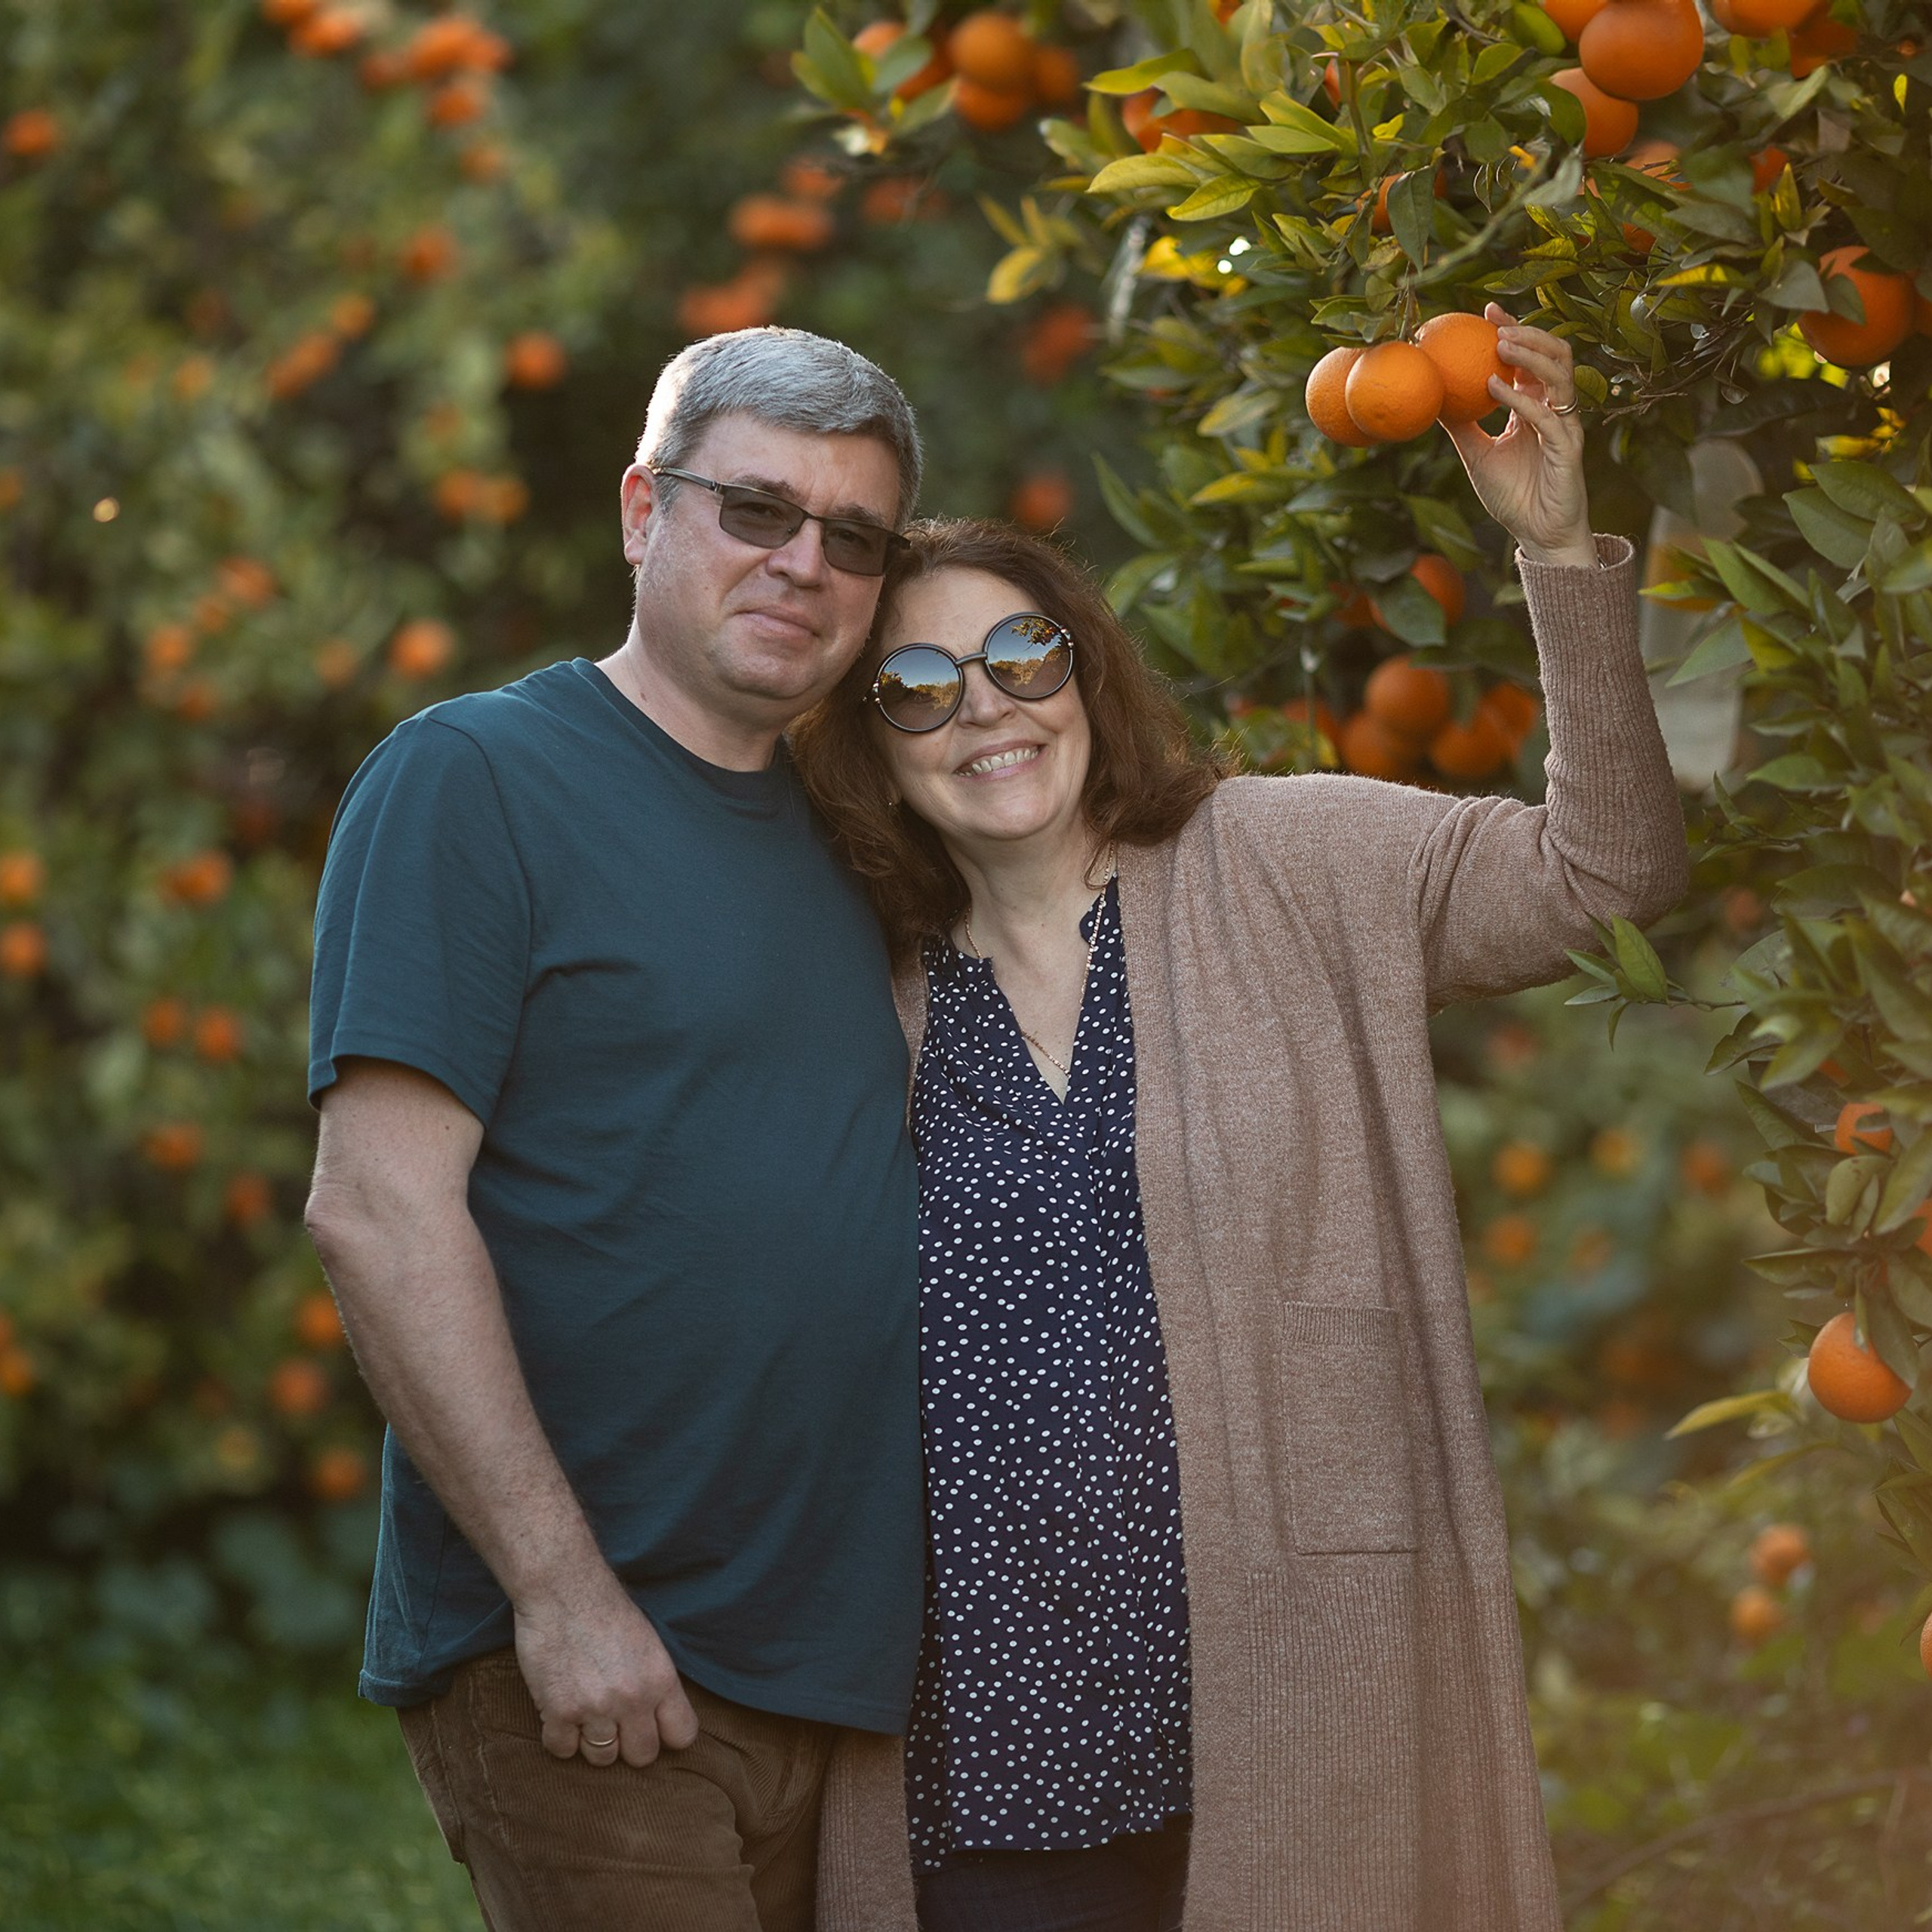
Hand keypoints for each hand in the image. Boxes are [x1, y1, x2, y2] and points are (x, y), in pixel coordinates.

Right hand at [514, 1571, 699, 1768]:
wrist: (564, 1589)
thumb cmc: (606, 1611)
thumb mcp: (649, 1644)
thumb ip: (656, 1685)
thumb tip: (660, 1722)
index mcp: (661, 1679)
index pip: (683, 1735)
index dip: (667, 1736)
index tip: (653, 1728)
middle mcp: (633, 1699)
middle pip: (642, 1756)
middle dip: (629, 1744)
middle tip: (614, 1723)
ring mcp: (595, 1708)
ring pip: (603, 1759)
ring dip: (593, 1741)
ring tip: (585, 1713)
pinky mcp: (559, 1712)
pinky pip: (563, 1750)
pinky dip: (560, 1737)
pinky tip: (560, 1713)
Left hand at [1443, 304, 1596, 567]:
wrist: (1537, 535)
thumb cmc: (1513, 496)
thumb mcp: (1477, 454)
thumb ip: (1460, 425)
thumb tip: (1430, 398)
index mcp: (1535, 407)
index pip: (1531, 358)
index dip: (1514, 331)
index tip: (1487, 311)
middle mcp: (1554, 410)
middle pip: (1553, 355)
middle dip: (1528, 333)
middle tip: (1496, 322)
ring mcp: (1565, 426)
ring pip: (1559, 375)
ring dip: (1530, 355)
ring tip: (1500, 344)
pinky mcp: (1568, 448)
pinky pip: (1548, 415)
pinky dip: (1521, 397)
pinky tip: (1494, 387)